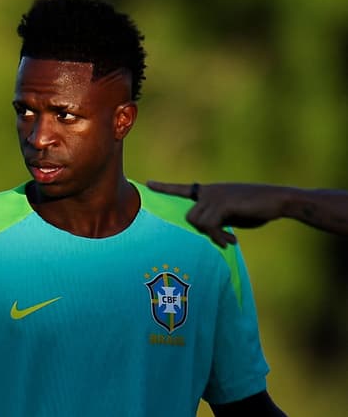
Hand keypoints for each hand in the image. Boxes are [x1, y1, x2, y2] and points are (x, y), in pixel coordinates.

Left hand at [146, 181, 287, 246]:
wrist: (278, 200)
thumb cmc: (256, 208)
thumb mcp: (231, 215)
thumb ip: (215, 218)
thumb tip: (205, 230)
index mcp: (209, 192)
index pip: (182, 189)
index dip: (164, 188)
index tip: (147, 183)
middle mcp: (208, 191)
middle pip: (189, 217)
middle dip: (203, 232)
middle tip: (222, 240)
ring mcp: (215, 196)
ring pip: (197, 222)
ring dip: (213, 236)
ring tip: (229, 241)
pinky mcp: (223, 203)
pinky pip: (210, 225)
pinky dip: (219, 237)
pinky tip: (232, 242)